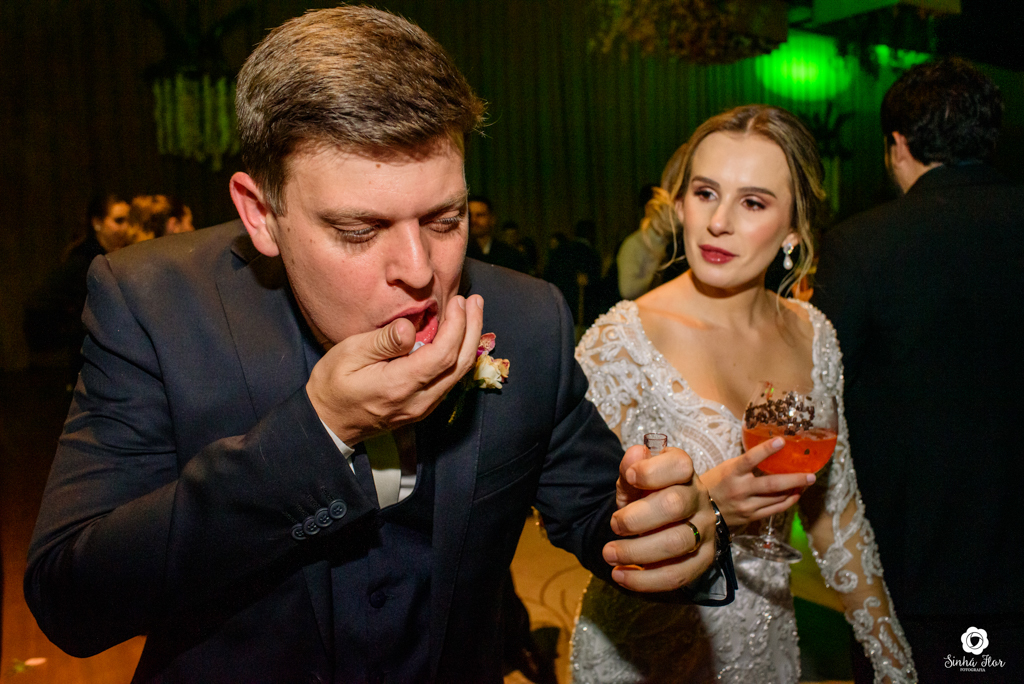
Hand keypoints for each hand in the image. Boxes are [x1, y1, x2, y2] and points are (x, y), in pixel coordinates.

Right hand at [306, 294, 483, 443]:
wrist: (328, 421)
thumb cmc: (333, 385)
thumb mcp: (349, 355)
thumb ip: (382, 341)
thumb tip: (409, 327)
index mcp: (400, 385)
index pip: (443, 355)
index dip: (457, 326)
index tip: (458, 302)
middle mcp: (419, 401)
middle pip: (460, 364)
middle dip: (472, 329)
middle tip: (475, 301)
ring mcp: (423, 407)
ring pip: (459, 374)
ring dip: (469, 341)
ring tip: (471, 313)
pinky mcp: (423, 407)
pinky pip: (449, 380)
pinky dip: (459, 355)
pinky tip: (458, 336)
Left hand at [603, 445, 716, 591]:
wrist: (671, 520)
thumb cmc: (649, 494)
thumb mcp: (636, 478)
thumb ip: (631, 467)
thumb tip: (634, 455)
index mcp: (684, 472)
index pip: (679, 465)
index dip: (652, 472)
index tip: (629, 478)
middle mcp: (699, 498)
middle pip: (674, 505)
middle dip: (636, 518)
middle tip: (614, 525)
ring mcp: (705, 530)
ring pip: (677, 542)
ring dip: (637, 551)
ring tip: (609, 554)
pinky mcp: (703, 560)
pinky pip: (678, 575)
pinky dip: (645, 580)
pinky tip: (621, 575)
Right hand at [700, 437, 815, 528]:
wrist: (702, 510)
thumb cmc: (714, 483)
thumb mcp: (725, 468)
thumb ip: (745, 463)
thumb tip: (769, 452)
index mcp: (731, 473)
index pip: (750, 459)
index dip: (766, 450)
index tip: (781, 441)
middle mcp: (740, 490)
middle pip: (772, 485)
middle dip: (794, 480)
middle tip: (811, 475)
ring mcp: (746, 506)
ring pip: (777, 498)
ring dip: (794, 490)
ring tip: (807, 482)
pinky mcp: (751, 517)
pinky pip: (775, 510)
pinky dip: (788, 502)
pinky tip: (795, 495)